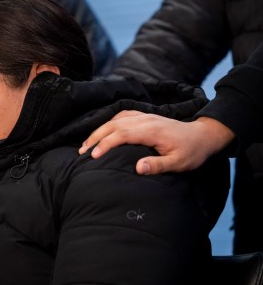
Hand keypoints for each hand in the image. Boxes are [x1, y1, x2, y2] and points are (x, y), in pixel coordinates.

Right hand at [78, 111, 234, 174]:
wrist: (203, 135)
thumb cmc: (191, 152)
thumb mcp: (179, 163)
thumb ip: (158, 165)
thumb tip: (137, 168)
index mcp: (151, 131)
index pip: (122, 134)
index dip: (105, 144)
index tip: (93, 156)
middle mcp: (145, 120)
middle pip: (113, 125)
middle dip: (96, 137)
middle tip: (82, 151)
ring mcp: (145, 117)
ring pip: (115, 119)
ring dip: (99, 130)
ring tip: (87, 143)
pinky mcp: (145, 117)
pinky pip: (122, 115)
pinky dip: (109, 122)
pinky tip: (103, 130)